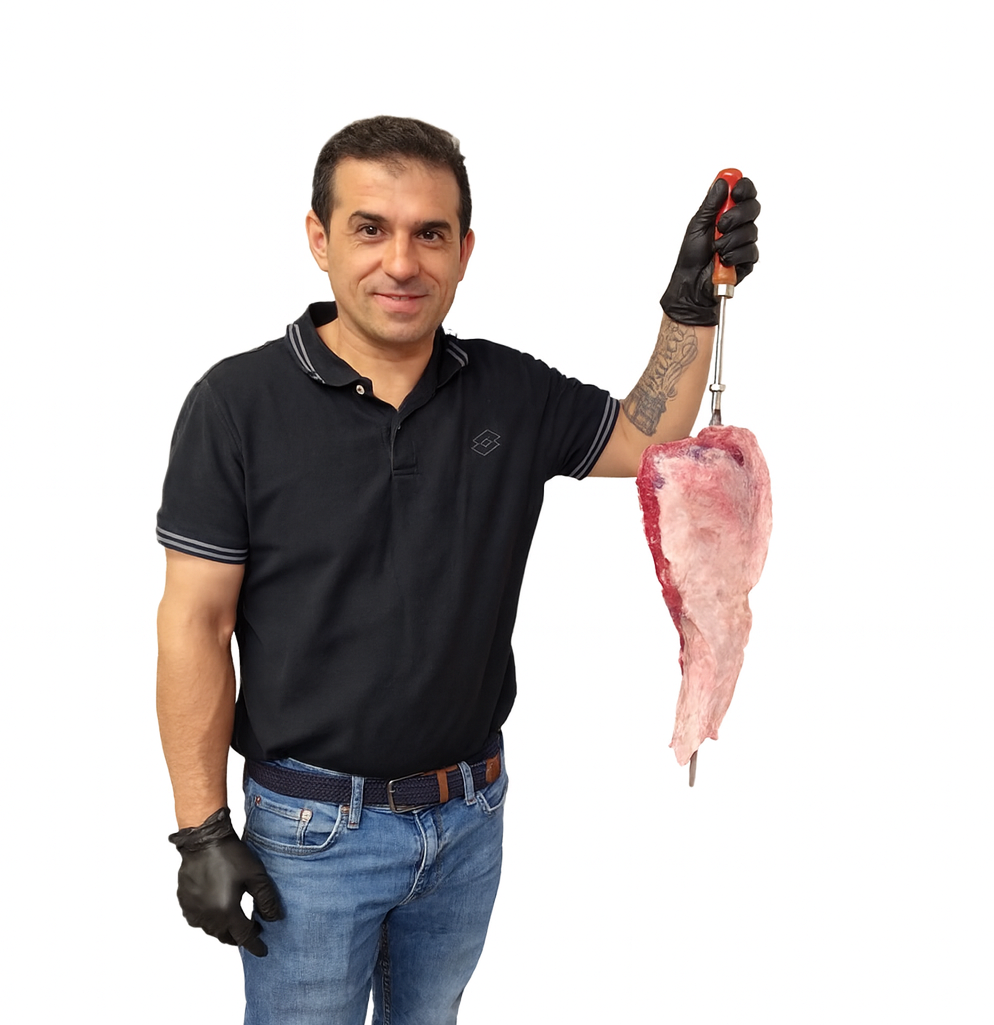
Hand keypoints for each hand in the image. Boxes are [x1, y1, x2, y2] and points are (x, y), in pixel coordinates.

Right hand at [169, 807, 281, 956]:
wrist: (204, 840)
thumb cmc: (231, 856)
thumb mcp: (256, 876)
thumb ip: (267, 901)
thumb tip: (274, 919)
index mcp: (226, 912)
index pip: (244, 937)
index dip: (255, 945)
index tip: (262, 951)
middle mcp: (208, 917)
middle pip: (225, 936)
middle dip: (239, 936)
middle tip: (251, 928)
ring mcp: (194, 910)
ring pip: (211, 929)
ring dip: (223, 928)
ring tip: (235, 918)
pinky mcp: (185, 901)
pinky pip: (197, 919)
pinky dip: (208, 919)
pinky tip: (215, 908)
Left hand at [659, 177, 759, 325]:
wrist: (692, 280)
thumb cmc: (693, 254)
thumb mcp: (698, 224)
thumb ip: (711, 203)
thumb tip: (722, 181)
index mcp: (727, 212)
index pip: (745, 192)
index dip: (744, 188)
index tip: (736, 191)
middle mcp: (739, 224)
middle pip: (753, 207)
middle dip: (736, 216)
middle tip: (721, 225)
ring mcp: (746, 241)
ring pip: (750, 231)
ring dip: (729, 240)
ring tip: (716, 249)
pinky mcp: (749, 258)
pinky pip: (749, 251)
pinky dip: (733, 255)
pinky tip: (723, 260)